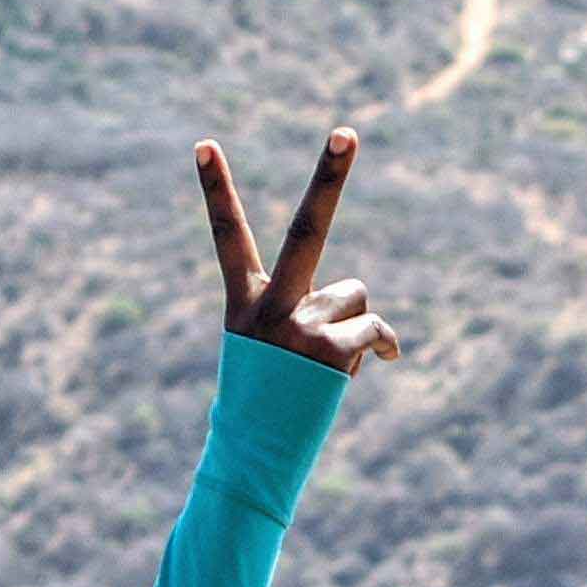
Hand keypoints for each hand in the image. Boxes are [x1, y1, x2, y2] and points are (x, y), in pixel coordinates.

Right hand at [198, 128, 402, 375]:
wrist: (257, 456)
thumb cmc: (268, 398)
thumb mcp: (276, 346)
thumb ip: (311, 312)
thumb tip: (370, 319)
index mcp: (244, 300)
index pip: (227, 235)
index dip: (217, 189)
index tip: (204, 143)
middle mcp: (269, 305)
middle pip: (308, 227)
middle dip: (330, 175)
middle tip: (346, 130)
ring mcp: (300, 325)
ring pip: (356, 295)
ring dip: (354, 327)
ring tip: (324, 363)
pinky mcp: (330, 350)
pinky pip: (375, 330)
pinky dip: (382, 348)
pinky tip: (365, 369)